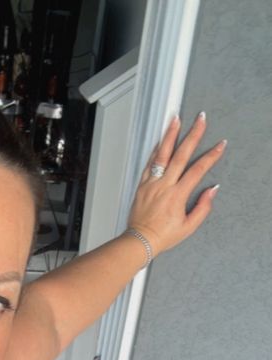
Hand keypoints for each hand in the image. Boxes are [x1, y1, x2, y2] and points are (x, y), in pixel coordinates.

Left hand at [126, 112, 225, 257]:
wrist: (140, 241)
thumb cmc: (163, 236)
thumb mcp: (188, 226)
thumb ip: (202, 207)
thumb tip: (212, 190)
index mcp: (177, 195)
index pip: (198, 170)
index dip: (211, 156)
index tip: (220, 145)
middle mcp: (164, 186)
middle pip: (181, 155)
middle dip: (193, 135)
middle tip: (200, 119)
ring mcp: (152, 183)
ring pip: (162, 154)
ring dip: (170, 135)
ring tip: (176, 119)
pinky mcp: (142, 185)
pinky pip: (149, 164)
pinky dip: (155, 151)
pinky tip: (160, 141)